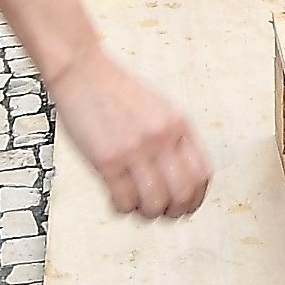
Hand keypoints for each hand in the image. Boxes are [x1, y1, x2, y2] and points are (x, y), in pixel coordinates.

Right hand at [43, 48, 211, 218]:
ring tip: (137, 206)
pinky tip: (117, 199)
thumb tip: (183, 177)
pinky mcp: (107, 160)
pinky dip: (123, 208)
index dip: (197, 197)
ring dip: (147, 213)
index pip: (202, 174)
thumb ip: (173, 138)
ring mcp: (135, 150)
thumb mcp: (160, 108)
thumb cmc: (116, 90)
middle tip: (163, 212)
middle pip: (183, 194)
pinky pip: (123, 200)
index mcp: (179, 125)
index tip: (187, 205)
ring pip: (154, 203)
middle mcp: (161, 138)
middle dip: (175, 211)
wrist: (82, 72)